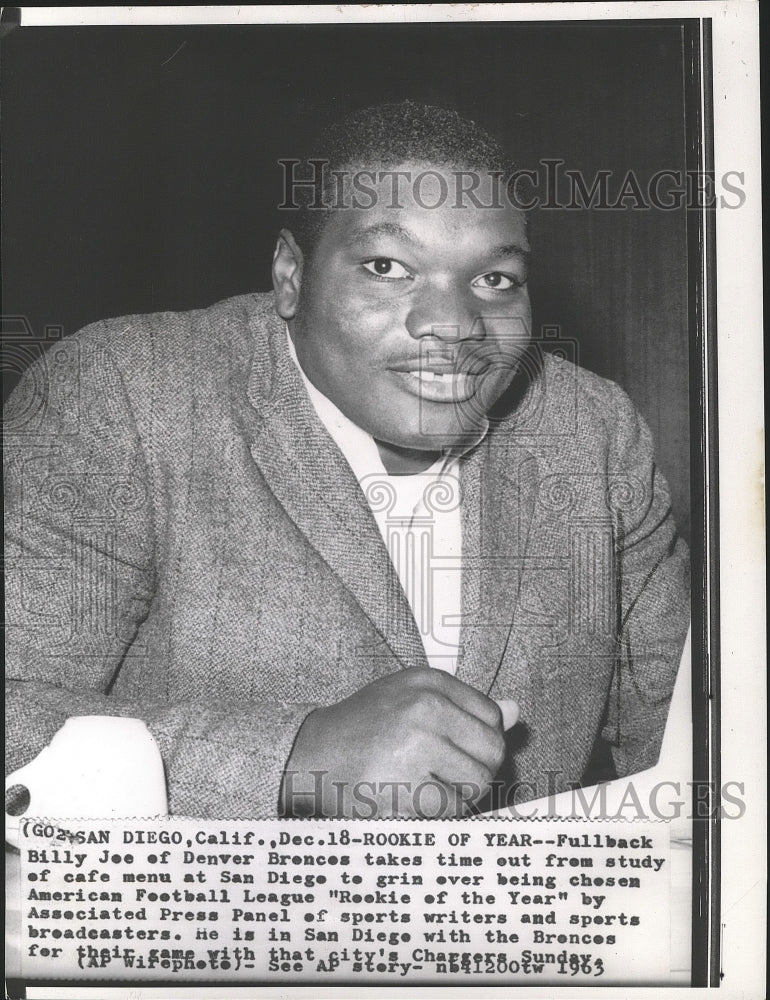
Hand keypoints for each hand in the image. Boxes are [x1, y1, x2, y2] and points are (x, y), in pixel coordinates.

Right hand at [280, 668, 518, 818]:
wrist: (310, 755)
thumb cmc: (365, 729)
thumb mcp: (411, 701)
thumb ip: (464, 708)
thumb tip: (517, 712)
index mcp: (428, 682)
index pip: (491, 717)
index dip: (478, 743)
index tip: (452, 751)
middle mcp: (424, 707)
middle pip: (492, 751)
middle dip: (475, 772)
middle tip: (442, 777)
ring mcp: (414, 746)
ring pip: (477, 783)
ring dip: (457, 797)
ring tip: (422, 788)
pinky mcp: (404, 786)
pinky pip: (451, 810)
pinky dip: (437, 816)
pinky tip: (409, 802)